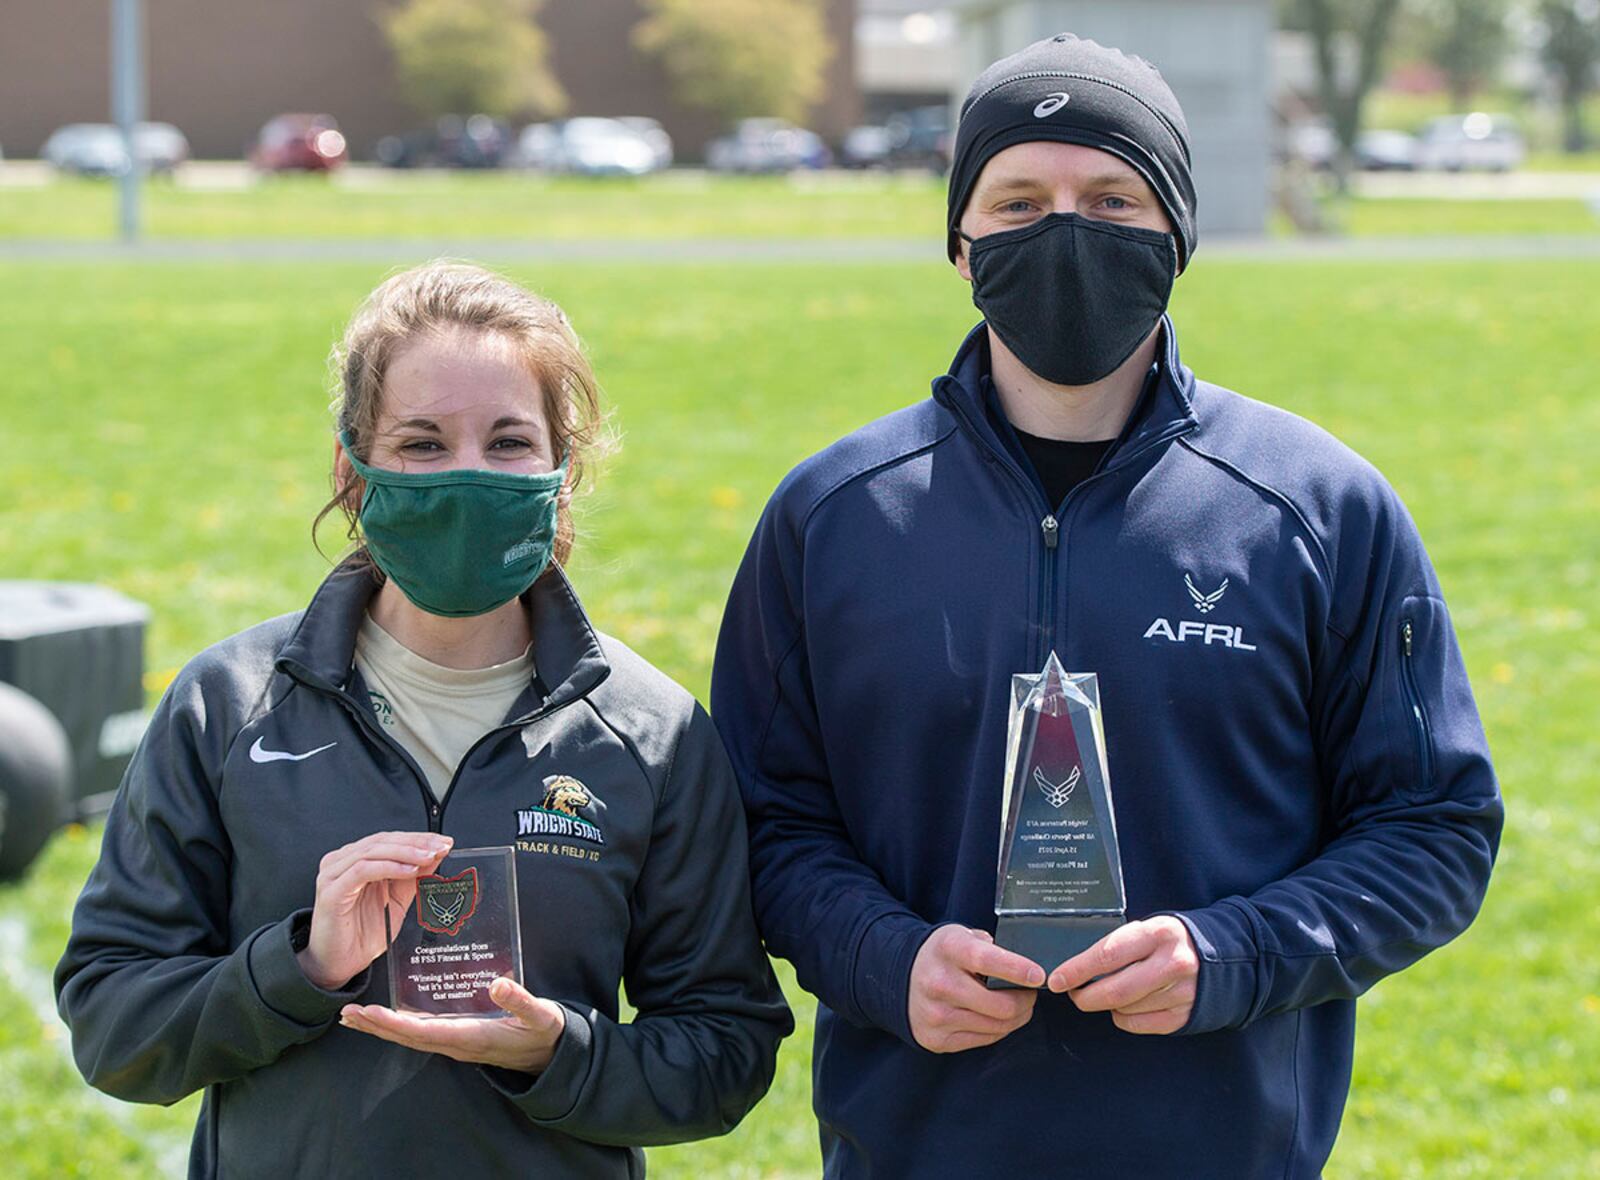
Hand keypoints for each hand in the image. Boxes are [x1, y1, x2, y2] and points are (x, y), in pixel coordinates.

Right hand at [296, 831, 452, 989]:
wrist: (339, 964)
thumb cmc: (362, 934)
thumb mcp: (398, 901)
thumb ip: (413, 878)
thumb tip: (435, 856)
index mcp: (356, 861)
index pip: (390, 839)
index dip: (418, 838)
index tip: (444, 842)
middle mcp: (342, 863)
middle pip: (382, 841)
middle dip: (416, 842)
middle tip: (441, 847)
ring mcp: (334, 875)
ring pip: (373, 851)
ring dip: (406, 852)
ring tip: (429, 856)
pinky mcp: (331, 891)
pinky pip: (362, 870)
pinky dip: (389, 867)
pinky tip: (409, 870)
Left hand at [339, 977, 566, 1071]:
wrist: (550, 1055)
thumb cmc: (543, 1032)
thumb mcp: (539, 1016)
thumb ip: (520, 1001)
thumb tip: (496, 984)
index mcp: (472, 1037)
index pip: (425, 1032)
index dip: (395, 1024)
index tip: (370, 1014)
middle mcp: (457, 1043)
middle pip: (408, 1037)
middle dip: (376, 1027)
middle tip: (347, 1014)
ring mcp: (456, 1043)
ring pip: (411, 1037)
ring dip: (381, 1028)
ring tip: (354, 1017)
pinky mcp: (458, 1038)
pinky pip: (421, 1034)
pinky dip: (398, 1026)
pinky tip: (387, 1018)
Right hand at [908, 925, 1043, 1052]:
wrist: (901, 978)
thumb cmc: (943, 955)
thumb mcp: (962, 936)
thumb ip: (992, 947)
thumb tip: (1027, 968)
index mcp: (948, 949)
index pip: (987, 961)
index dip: (1018, 970)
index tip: (1039, 975)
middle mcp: (940, 983)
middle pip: (1001, 1005)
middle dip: (1025, 1001)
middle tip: (1030, 993)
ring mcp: (937, 1015)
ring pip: (998, 1026)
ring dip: (1016, 1017)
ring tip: (1016, 1005)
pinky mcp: (936, 1039)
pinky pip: (985, 1039)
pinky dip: (999, 1029)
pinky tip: (996, 1016)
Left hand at [1048, 916, 1198, 1034]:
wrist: (1224, 956)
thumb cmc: (1171, 940)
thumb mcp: (1148, 928)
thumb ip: (1118, 944)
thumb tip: (1075, 968)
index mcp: (1158, 934)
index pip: (1107, 955)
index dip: (1076, 971)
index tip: (1056, 980)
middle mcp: (1172, 964)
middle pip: (1114, 991)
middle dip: (1084, 997)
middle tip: (1072, 993)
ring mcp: (1180, 993)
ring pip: (1123, 1009)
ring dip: (1106, 1005)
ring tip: (1107, 991)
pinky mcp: (1183, 1015)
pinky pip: (1138, 1024)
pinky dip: (1123, 1017)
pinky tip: (1127, 1004)